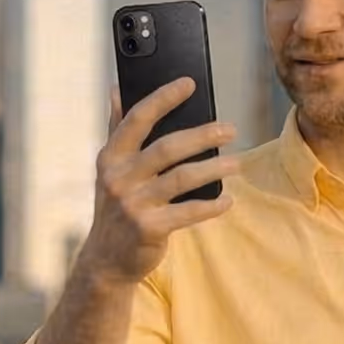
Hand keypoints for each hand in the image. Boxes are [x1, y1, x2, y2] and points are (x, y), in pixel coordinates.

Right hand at [82, 79, 238, 284]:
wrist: (106, 260)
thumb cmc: (116, 208)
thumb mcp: (109, 169)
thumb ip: (116, 130)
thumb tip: (117, 89)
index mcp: (111, 157)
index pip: (137, 119)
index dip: (163, 98)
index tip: (189, 83)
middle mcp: (120, 178)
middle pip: (167, 148)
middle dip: (202, 135)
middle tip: (231, 129)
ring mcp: (134, 204)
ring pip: (182, 179)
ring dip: (213, 168)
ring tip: (236, 162)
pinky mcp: (150, 228)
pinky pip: (188, 212)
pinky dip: (211, 206)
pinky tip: (228, 200)